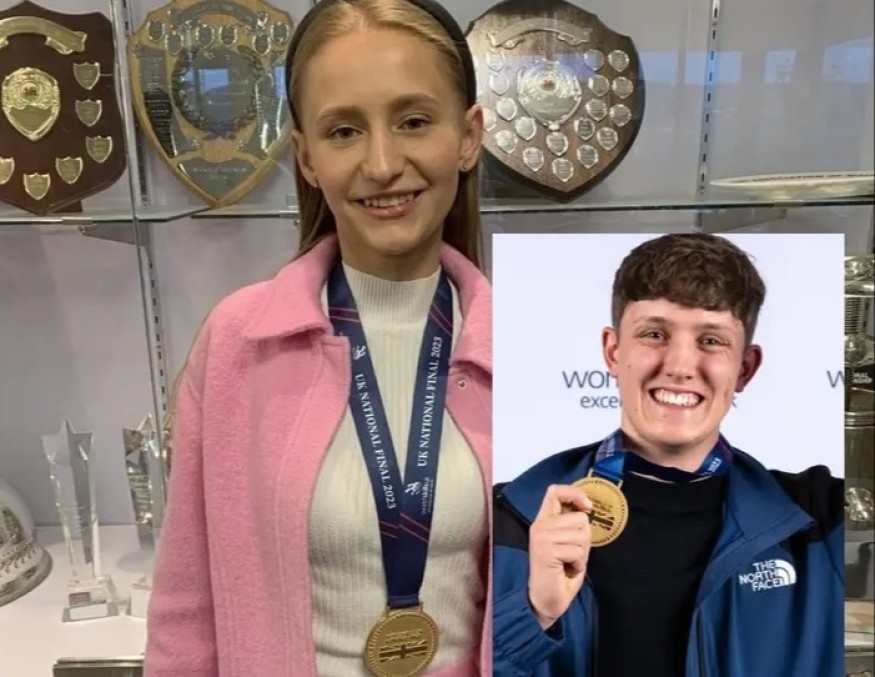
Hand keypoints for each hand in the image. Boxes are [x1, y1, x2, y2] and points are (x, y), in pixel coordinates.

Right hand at [527, 484, 592, 629]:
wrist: (545, 602)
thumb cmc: (559, 574)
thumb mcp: (567, 543)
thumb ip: (572, 525)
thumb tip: (586, 509)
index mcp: (543, 520)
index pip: (555, 492)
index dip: (575, 493)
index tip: (587, 506)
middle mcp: (539, 525)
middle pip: (579, 517)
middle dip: (584, 539)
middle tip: (571, 556)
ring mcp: (541, 537)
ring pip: (581, 535)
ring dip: (581, 554)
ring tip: (568, 564)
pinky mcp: (546, 551)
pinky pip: (577, 551)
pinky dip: (578, 564)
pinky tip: (566, 571)